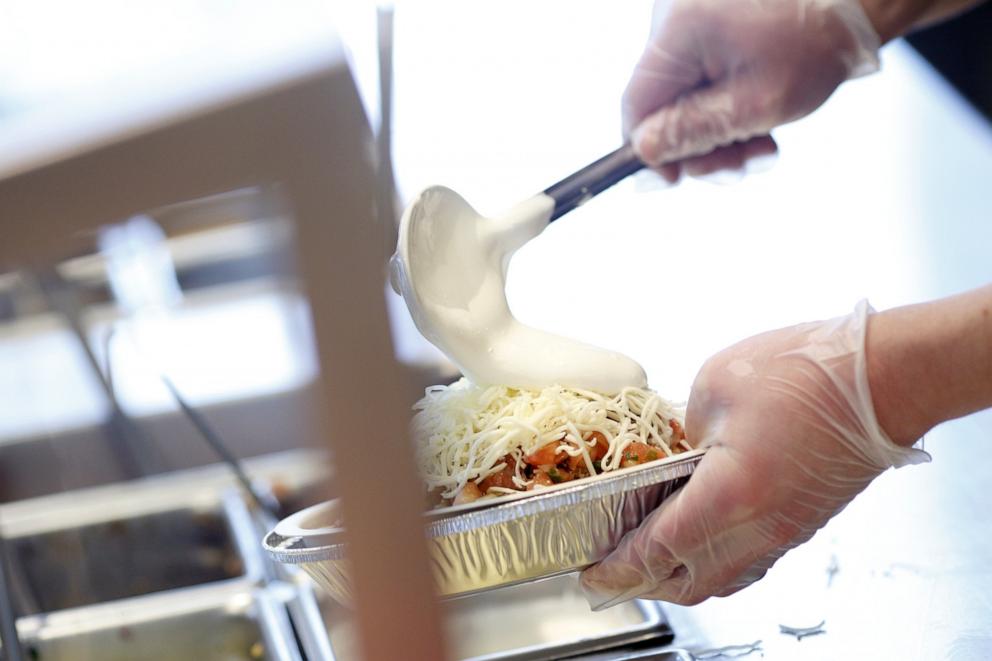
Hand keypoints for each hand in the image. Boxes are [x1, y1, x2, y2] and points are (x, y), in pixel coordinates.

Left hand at [581, 302, 927, 606]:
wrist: (884, 377)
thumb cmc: (806, 370)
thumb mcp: (717, 385)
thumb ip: (685, 431)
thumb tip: (680, 453)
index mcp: (729, 496)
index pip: (658, 550)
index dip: (619, 566)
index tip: (592, 572)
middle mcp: (758, 527)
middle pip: (690, 582)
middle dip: (644, 583)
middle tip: (611, 571)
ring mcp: (786, 531)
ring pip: (724, 579)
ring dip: (681, 577)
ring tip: (650, 561)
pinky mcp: (805, 522)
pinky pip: (751, 562)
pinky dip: (717, 562)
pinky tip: (701, 542)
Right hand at [624, 0, 881, 182]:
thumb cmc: (819, 39)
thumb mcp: (758, 102)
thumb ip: (694, 130)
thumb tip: (644, 153)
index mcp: (678, 31)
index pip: (636, 106)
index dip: (651, 150)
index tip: (675, 178)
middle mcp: (674, 19)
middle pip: (661, 105)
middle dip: (699, 145)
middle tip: (736, 165)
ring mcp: (692, 22)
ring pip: (684, 98)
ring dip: (719, 132)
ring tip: (761, 143)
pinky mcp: (710, 25)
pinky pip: (703, 80)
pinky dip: (728, 106)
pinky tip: (760, 121)